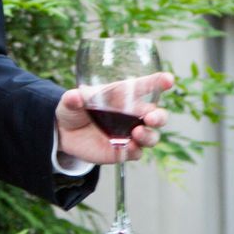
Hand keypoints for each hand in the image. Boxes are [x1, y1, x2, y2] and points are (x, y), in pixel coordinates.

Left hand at [55, 73, 172, 164]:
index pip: (146, 86)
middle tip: (151, 118)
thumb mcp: (70, 101)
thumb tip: (74, 97)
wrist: (65, 133)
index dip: (159, 82)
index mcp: (124, 95)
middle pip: (158, 115)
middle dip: (160, 117)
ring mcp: (130, 133)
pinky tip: (129, 147)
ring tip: (137, 132)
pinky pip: (136, 153)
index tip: (168, 80)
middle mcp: (132, 114)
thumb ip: (73, 99)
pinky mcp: (123, 151)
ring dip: (149, 136)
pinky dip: (135, 150)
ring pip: (152, 137)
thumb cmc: (74, 109)